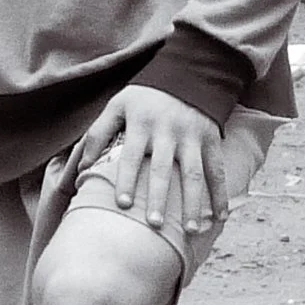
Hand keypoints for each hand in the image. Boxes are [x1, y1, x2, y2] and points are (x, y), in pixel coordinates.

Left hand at [79, 85, 226, 239]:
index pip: (132, 156)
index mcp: (142, 124)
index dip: (128, 180)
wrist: (187, 73)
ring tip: (190, 231)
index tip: (124, 205)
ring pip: (194, 174)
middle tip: (155, 225)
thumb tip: (83, 167)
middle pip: (163, 169)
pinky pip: (217, 170)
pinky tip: (220, 218)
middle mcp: (167, 132)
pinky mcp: (211, 140)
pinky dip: (221, 194)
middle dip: (159, 198)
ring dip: (192, 204)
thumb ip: (98, 134)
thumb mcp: (117, 105)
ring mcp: (192, 137)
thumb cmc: (144, 97)